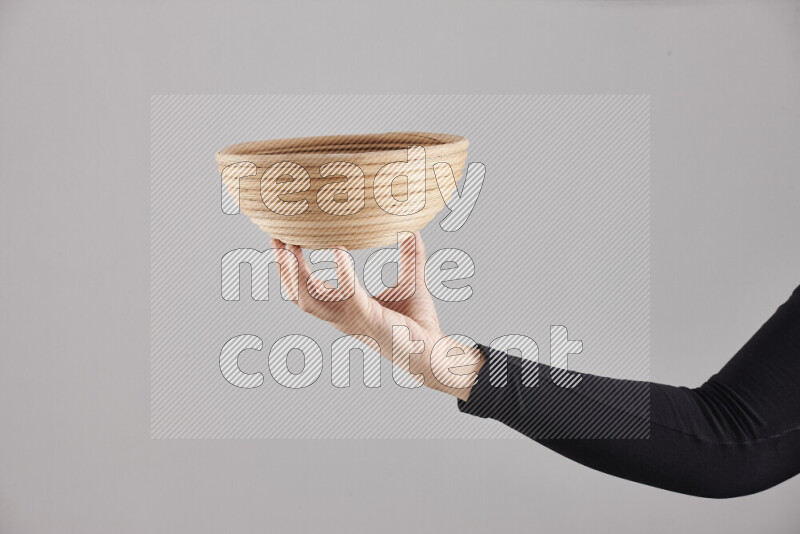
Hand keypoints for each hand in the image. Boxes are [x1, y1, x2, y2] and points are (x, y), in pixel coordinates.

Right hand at [270, 232, 483, 400]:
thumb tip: (412, 230)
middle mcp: (341, 316)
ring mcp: (352, 319)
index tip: (283, 239)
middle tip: (276, 237)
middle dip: (283, 268)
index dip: (289, 267)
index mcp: (343, 308)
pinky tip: (339, 251)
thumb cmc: (418, 324)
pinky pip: (348, 295)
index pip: (305, 289)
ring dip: (296, 274)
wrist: (434, 351)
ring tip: (290, 247)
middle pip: (297, 294)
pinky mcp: (368, 318)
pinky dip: (341, 273)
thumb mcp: (411, 283)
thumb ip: (410, 257)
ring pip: (309, 300)